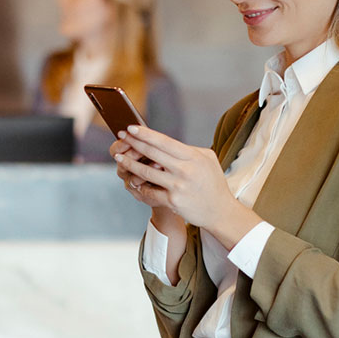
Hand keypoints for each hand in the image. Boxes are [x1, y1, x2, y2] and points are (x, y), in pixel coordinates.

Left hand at [112, 125, 261, 246]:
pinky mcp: (173, 201)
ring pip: (146, 172)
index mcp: (193, 157)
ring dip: (129, 163)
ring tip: (118, 157)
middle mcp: (185, 170)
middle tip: (120, 135)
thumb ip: (188, 150)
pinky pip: (150, 191)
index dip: (146, 134)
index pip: (165, 142)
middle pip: (153, 153)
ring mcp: (178, 186)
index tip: (131, 127)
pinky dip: (138, 185)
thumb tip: (166, 142)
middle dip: (134, 143)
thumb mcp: (207, 159)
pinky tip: (129, 179)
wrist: (220, 210)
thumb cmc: (213, 182)